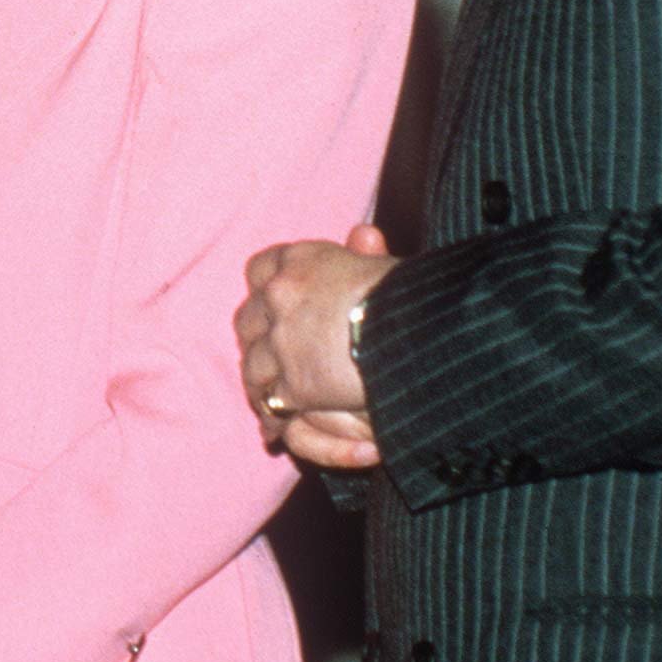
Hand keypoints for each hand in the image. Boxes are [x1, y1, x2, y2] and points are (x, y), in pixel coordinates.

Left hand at [237, 222, 395, 458]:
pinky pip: (271, 404)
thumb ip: (366, 255)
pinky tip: (277, 427)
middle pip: (247, 319)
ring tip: (268, 396)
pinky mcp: (293, 385)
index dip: (265, 289)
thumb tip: (362, 234)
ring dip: (260, 382)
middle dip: (256, 339)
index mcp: (300, 261)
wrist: (413, 331)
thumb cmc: (411, 295)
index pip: (259, 269)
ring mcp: (282, 342)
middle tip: (266, 355)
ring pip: (252, 365)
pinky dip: (273, 417)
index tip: (271, 303)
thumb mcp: (387, 267)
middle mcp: (280, 296)